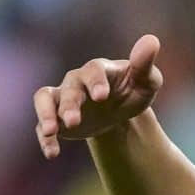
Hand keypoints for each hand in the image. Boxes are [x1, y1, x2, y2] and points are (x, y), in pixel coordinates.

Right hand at [33, 34, 163, 157]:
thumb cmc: (133, 91)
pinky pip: (42, 125)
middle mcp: (76, 81)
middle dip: (70, 104)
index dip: (95, 82)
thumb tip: (151, 41)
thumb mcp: (146, 82)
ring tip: (51, 131)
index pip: (93, 71)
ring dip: (45, 114)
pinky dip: (45, 138)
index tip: (101, 97)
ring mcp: (63, 98)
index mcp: (99, 70)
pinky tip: (52, 153)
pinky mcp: (55, 117)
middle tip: (74, 121)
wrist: (119, 112)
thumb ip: (145, 65)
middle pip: (69, 88)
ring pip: (45, 99)